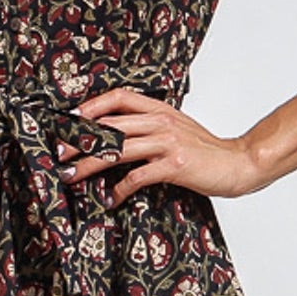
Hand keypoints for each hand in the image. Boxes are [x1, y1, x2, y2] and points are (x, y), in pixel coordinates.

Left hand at [56, 88, 261, 206]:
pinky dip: (119, 189)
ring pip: (117, 150)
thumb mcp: (177, 127)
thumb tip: (116, 134)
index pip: (119, 97)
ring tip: (71, 175)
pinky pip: (137, 176)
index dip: (92, 106)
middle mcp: (161, 122)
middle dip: (79, 140)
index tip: (71, 119)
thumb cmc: (206, 149)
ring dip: (89, 164)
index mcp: (160, 109)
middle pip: (110, 126)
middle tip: (59, 154)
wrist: (238, 163)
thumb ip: (150, 125)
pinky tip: (111, 198)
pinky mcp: (174, 165)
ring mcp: (168, 143)